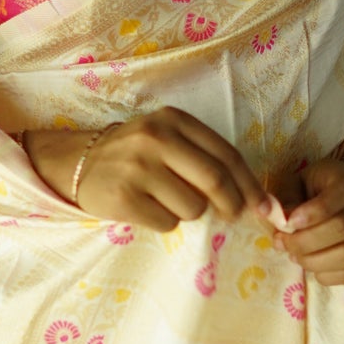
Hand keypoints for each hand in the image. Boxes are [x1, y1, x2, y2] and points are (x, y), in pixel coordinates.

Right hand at [22, 109, 267, 231]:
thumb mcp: (167, 139)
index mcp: (173, 120)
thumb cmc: (135, 154)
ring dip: (189, 213)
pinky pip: (167, 223)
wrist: (77, 164)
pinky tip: (147, 209)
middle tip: (233, 216)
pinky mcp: (124, 198)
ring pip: (192, 207)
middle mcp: (155, 138)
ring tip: (166, 200)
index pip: (227, 155)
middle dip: (233, 205)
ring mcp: (138, 168)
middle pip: (215, 181)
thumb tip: (258, 202)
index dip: (251, 185)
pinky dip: (164, 222)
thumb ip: (207, 159)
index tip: (265, 207)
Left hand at [272, 155, 343, 285]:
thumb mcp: (297, 182)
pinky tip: (312, 264)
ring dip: (314, 261)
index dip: (309, 217)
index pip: (333, 202)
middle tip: (282, 243)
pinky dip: (327, 275)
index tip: (287, 224)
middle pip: (341, 231)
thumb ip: (287, 201)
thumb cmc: (314, 187)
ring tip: (295, 256)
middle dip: (305, 243)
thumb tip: (280, 225)